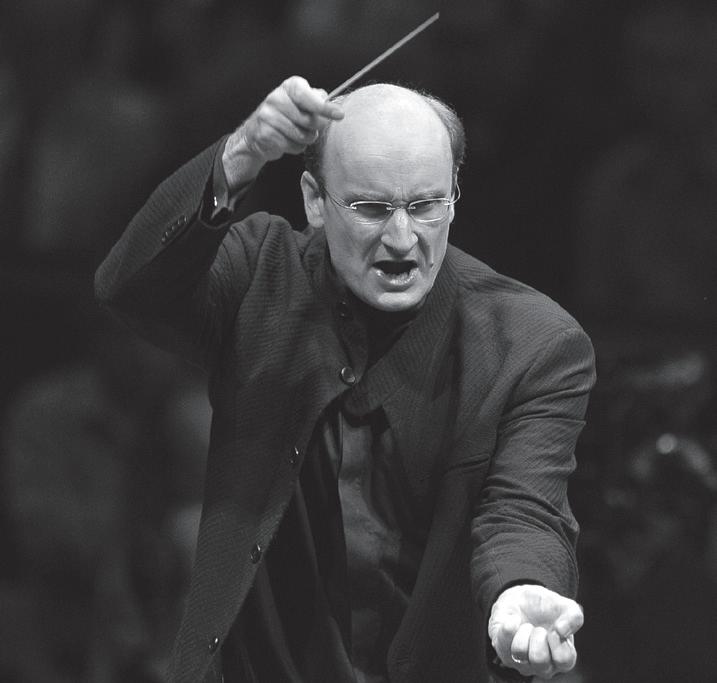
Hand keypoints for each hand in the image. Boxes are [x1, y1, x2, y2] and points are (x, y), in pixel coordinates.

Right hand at [223, 76, 343, 187]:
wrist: (257, 132)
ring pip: (302, 136)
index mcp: (289, 87)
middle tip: (311, 128)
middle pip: (309, 120)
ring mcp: (268, 116)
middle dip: (315, 128)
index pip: (307, 96)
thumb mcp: (301, 102)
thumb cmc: (286, 116)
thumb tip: (332, 104)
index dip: (324, 107)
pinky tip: (288, 141)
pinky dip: (295, 148)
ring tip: (297, 134)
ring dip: (305, 139)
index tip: (339, 115)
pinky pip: (292, 146)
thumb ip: (317, 101)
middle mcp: (275, 98)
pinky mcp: (265, 134)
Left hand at [488, 584, 582, 679]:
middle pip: (539, 661)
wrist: (522, 598)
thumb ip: (574, 617)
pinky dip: (509, 625)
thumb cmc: (547, 608)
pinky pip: (502, 643)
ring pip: (519, 652)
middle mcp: (542, 666)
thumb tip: (562, 631)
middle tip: (539, 627)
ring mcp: (521, 661)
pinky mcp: (503, 651)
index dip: (558, 641)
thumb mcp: (566, 606)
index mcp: (562, 658)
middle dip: (538, 636)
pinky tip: (513, 619)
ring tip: (527, 625)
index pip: (564, 660)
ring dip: (523, 631)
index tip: (555, 627)